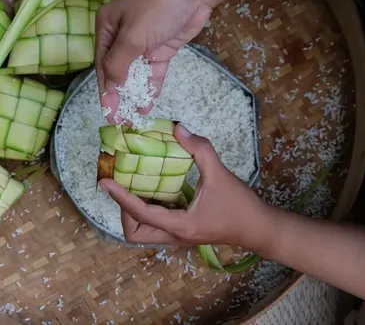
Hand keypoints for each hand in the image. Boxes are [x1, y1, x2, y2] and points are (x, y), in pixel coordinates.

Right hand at [95, 0, 214, 123]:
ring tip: (132, 118)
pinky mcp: (161, 48)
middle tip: (119, 121)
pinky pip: (152, 73)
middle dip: (118, 96)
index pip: (102, 64)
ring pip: (135, 74)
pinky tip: (146, 106)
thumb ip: (118, 65)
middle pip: (117, 71)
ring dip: (134, 95)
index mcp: (107, 26)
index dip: (105, 90)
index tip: (107, 112)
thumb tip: (109, 89)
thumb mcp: (132, 37)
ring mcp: (142, 42)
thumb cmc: (157, 8)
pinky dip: (150, 89)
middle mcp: (121, 35)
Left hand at [99, 124, 269, 247]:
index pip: (140, 213)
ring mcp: (179, 236)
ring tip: (135, 185)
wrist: (260, 228)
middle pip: (135, 233)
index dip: (120, 197)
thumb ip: (200, 149)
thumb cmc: (240, 206)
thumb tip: (178, 128)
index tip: (104, 182)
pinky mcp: (184, 231)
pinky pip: (156, 224)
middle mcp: (174, 235)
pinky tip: (154, 187)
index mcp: (179, 226)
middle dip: (124, 211)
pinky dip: (148, 208)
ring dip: (135, 211)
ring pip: (144, 231)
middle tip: (124, 187)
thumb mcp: (220, 174)